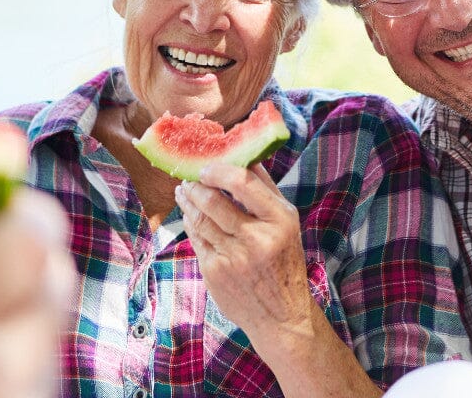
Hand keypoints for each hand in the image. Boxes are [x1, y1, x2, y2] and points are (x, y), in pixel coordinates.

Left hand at [177, 163, 315, 358]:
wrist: (280, 315)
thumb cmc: (284, 262)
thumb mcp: (288, 224)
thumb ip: (267, 191)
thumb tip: (245, 156)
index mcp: (280, 221)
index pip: (243, 183)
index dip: (219, 170)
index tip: (207, 166)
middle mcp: (257, 238)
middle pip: (214, 201)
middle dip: (196, 185)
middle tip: (189, 177)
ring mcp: (233, 257)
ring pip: (200, 219)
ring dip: (188, 201)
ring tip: (183, 191)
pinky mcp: (215, 272)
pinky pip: (196, 238)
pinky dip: (190, 222)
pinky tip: (189, 214)